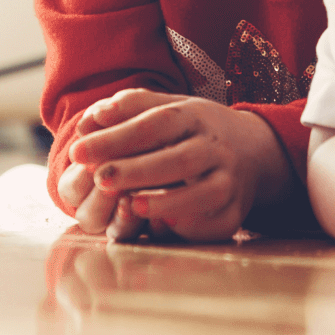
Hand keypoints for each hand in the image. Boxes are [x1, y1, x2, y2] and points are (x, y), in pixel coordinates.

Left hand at [66, 87, 290, 242]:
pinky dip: (191, 226)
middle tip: (98, 178)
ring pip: (203, 192)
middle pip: (179, 159)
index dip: (117, 136)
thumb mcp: (170, 107)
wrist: (255, 151)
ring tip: (128, 205)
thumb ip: (131, 108)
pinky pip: (216, 223)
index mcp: (195, 117)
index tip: (78, 149)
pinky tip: (163, 227)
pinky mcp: (235, 212)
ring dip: (165, 201)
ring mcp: (230, 181)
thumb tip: (91, 118)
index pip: (155, 124)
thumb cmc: (195, 131)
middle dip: (137, 170)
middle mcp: (216, 148)